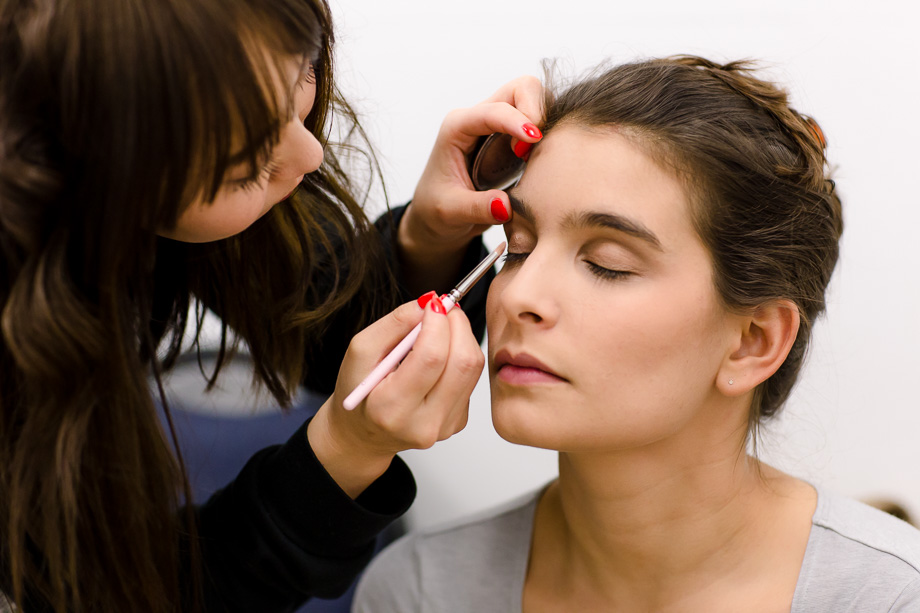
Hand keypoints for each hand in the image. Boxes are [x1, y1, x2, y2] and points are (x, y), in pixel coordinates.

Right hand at [307, 294, 484, 497]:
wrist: (363, 432)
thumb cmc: (358, 392)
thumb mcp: (360, 352)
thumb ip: (393, 324)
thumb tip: (427, 303)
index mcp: (392, 409)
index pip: (431, 358)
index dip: (438, 322)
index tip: (433, 301)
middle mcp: (424, 424)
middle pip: (462, 363)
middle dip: (458, 325)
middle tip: (444, 308)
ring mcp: (444, 426)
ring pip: (472, 369)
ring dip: (461, 338)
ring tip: (438, 329)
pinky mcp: (457, 422)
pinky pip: (470, 380)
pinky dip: (459, 357)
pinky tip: (439, 357)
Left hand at [398, 76, 544, 293]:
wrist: (436, 216)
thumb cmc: (436, 209)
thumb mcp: (450, 213)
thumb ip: (476, 209)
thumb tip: (506, 206)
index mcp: (457, 127)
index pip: (493, 111)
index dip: (517, 121)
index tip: (533, 142)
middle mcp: (478, 119)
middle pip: (521, 88)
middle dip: (536, 109)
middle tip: (533, 147)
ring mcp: (497, 125)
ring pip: (534, 99)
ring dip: (546, 120)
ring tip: (536, 154)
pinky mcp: (512, 137)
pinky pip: (539, 121)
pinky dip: (549, 132)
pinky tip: (541, 158)